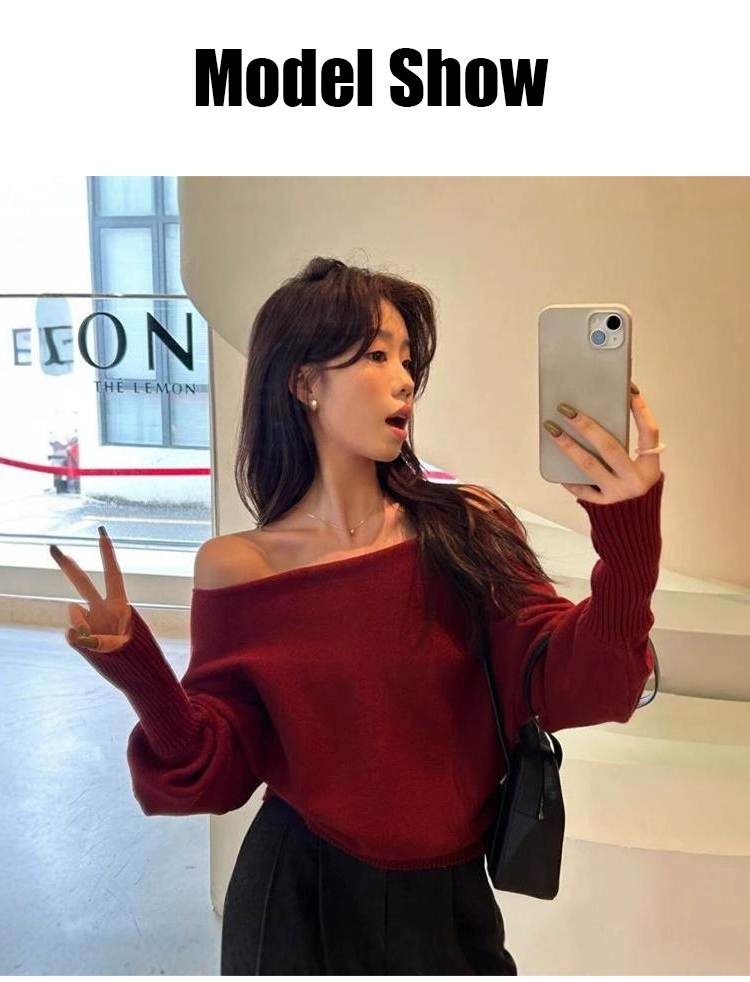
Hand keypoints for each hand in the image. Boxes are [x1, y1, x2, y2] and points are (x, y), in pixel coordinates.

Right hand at [50, 527, 132, 652]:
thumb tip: (70, 631)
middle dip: (67, 565)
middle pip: (82, 583)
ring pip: (75, 616)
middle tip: (52, 547)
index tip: (101, 532)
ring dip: (85, 629)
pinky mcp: (81, 638)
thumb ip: (94, 638)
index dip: (107, 554)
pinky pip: (72, 636)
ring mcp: (91, 622)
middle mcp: (103, 609)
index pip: (112, 574)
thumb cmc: (136, 657)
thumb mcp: (121, 644)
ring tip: (104, 643)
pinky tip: (92, 648)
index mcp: (120, 604)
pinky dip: (80, 642)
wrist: (136, 673)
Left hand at [544, 382, 662, 503]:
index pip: (649, 433)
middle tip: (566, 409)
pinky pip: (580, 487)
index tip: (629, 389)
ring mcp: (617, 494)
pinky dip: (568, 475)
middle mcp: (635, 481)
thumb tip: (600, 415)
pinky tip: (555, 462)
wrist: (634, 528)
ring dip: (568, 446)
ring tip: (552, 429)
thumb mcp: (641, 468)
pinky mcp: (601, 505)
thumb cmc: (635, 488)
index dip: (641, 411)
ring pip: (589, 466)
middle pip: (609, 448)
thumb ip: (629, 447)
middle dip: (586, 426)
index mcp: (650, 467)